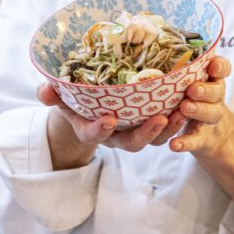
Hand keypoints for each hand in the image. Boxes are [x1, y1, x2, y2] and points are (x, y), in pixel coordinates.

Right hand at [38, 83, 187, 161]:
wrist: (90, 102)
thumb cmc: (74, 97)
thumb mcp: (60, 95)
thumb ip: (51, 93)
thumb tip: (44, 90)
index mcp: (91, 128)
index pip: (94, 134)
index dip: (100, 130)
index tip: (108, 120)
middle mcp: (116, 134)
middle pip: (132, 142)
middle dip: (147, 133)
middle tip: (160, 120)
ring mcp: (135, 129)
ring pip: (155, 137)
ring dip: (171, 127)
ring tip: (183, 111)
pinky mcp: (151, 120)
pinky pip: (168, 125)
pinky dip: (180, 116)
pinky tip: (189, 99)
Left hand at [169, 56, 233, 156]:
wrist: (210, 134)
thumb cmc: (193, 97)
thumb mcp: (191, 78)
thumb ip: (181, 63)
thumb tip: (150, 31)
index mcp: (212, 79)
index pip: (222, 68)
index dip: (220, 66)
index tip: (213, 64)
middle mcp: (215, 97)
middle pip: (217, 92)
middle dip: (205, 90)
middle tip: (192, 89)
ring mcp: (210, 118)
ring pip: (209, 114)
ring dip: (198, 111)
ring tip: (184, 108)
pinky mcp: (202, 139)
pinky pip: (194, 141)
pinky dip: (185, 143)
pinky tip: (174, 145)